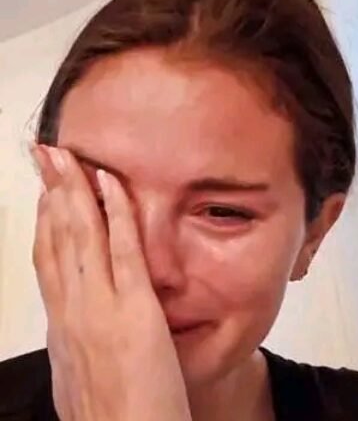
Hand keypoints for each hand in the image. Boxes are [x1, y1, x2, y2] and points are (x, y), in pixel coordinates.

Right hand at [30, 144, 190, 420]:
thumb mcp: (81, 381)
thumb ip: (79, 349)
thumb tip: (77, 338)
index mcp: (65, 328)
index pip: (49, 262)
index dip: (45, 221)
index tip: (46, 192)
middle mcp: (73, 313)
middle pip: (55, 239)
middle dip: (50, 192)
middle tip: (46, 154)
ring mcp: (99, 310)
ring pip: (80, 237)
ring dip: (74, 190)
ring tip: (68, 155)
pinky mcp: (134, 314)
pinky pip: (124, 251)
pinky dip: (116, 213)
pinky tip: (112, 183)